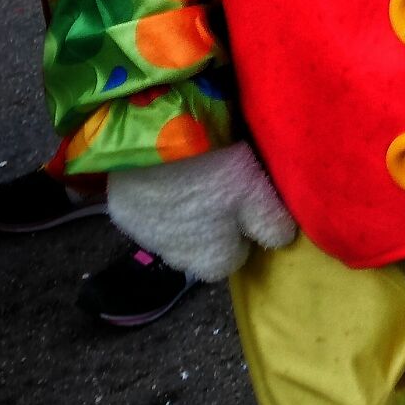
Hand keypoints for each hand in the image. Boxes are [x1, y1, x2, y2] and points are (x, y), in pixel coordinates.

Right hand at [106, 144, 296, 282]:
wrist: (152, 143)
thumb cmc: (214, 171)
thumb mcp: (257, 193)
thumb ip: (271, 223)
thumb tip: (281, 241)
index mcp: (210, 259)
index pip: (232, 261)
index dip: (243, 236)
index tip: (248, 210)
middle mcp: (175, 259)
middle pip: (200, 251)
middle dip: (211, 229)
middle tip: (222, 192)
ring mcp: (145, 236)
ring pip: (172, 234)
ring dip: (183, 215)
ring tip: (194, 180)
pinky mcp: (123, 212)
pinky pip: (146, 213)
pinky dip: (157, 200)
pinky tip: (166, 175)